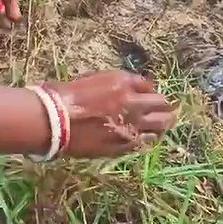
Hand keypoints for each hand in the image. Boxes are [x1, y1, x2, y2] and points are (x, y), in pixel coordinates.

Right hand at [45, 71, 176, 158]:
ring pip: (161, 126)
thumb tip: (132, 88)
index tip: (147, 95)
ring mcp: (132, 125)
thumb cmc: (68, 95)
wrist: (55, 121)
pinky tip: (146, 138)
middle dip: (165, 107)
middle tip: (167, 111)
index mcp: (123, 82)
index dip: (149, 91)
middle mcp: (133, 103)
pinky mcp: (125, 145)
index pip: (150, 85)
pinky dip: (147, 138)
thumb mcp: (93, 78)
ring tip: (162, 126)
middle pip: (163, 105)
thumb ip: (116, 83)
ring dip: (162, 124)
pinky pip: (145, 142)